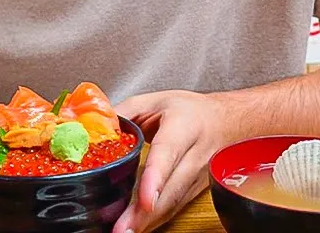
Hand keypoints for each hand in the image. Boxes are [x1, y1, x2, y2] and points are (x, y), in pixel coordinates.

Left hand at [112, 90, 234, 232]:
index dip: (156, 178)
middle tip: (122, 229)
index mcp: (183, 127)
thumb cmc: (189, 110)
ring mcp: (197, 177)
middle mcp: (194, 156)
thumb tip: (91, 129)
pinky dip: (155, 220)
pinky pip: (174, 207)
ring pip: (173, 203)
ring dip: (148, 221)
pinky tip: (137, 227)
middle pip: (170, 188)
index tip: (145, 201)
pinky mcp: (194, 191)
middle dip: (145, 213)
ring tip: (124, 232)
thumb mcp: (154, 100)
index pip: (168, 154)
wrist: (228, 122)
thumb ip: (122, 113)